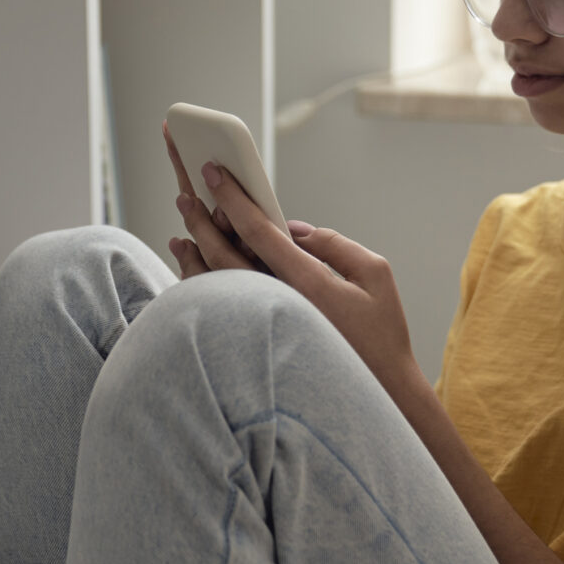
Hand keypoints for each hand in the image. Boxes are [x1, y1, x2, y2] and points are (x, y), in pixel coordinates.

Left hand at [169, 132, 417, 392]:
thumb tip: (292, 229)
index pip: (258, 231)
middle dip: (202, 221)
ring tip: (182, 229)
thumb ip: (333, 243)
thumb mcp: (375, 274)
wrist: (379, 392)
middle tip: (185, 196)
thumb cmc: (381, 333)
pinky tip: (195, 268)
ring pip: (216, 284)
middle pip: (224, 255)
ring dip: (196, 252)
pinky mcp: (260, 342)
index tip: (213, 172)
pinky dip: (203, 284)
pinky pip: (222, 310)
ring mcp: (264, 327)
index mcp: (306, 283)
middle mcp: (277, 304)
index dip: (233, 198)